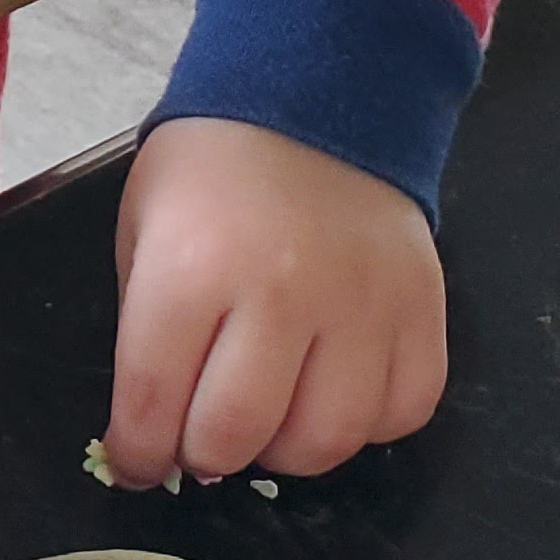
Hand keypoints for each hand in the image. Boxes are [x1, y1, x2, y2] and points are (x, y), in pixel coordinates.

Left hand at [105, 118, 446, 484]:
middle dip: (203, 456)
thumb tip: (151, 430)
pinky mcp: (421, 309)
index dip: (138, 454)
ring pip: (324, 442)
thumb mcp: (144, 231)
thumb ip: (146, 331)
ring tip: (266, 422)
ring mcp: (361, 304)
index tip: (139, 464)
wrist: (318, 94)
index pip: (153, 404)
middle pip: (237, 435)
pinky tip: (331, 394)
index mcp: (192, 268)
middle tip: (199, 440)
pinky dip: (364, 427)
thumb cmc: (214, 171)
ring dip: (283, 452)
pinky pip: (402, 413)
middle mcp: (280, 292)